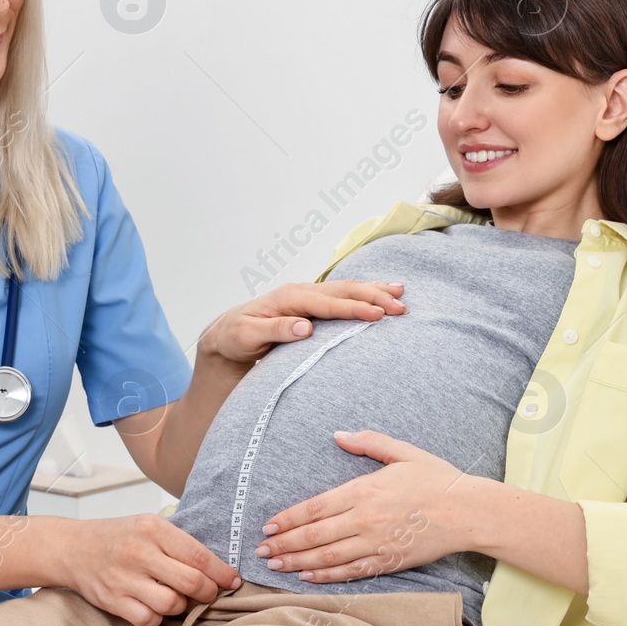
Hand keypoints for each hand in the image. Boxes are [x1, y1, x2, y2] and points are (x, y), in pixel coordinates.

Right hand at [57, 514, 239, 625]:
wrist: (72, 548)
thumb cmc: (117, 536)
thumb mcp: (149, 525)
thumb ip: (178, 543)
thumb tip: (216, 567)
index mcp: (153, 529)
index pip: (199, 556)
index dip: (222, 573)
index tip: (233, 580)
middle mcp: (140, 553)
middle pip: (191, 583)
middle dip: (209, 593)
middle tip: (211, 593)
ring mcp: (125, 579)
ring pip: (172, 604)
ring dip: (182, 605)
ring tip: (177, 597)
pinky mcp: (113, 600)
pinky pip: (149, 619)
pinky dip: (158, 617)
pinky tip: (155, 605)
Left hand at [198, 281, 407, 368]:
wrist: (225, 334)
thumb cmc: (235, 337)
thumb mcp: (247, 336)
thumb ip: (276, 330)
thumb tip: (305, 327)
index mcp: (289, 298)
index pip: (328, 303)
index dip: (354, 308)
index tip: (378, 314)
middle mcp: (301, 292)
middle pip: (343, 290)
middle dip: (374, 296)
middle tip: (400, 306)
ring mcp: (308, 295)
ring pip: (347, 288)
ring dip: (374, 290)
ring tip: (401, 292)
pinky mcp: (312, 303)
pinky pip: (343, 294)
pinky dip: (364, 292)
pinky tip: (382, 292)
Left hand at [253, 430, 482, 582]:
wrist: (468, 511)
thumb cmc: (436, 478)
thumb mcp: (403, 452)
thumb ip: (368, 443)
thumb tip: (338, 435)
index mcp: (365, 490)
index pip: (316, 508)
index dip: (289, 519)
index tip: (269, 526)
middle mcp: (366, 519)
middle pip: (316, 536)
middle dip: (285, 544)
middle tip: (261, 551)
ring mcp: (376, 544)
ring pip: (328, 557)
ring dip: (298, 562)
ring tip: (276, 566)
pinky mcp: (388, 562)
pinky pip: (351, 572)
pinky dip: (326, 576)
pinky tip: (308, 577)